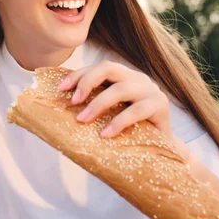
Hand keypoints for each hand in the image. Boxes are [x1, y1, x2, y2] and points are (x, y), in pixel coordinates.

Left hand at [57, 60, 174, 143]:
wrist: (161, 151)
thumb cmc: (129, 133)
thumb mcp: (109, 116)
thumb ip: (93, 108)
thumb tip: (58, 112)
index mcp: (123, 76)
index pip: (98, 67)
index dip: (77, 75)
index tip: (60, 89)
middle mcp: (137, 78)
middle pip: (108, 67)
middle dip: (86, 82)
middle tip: (73, 102)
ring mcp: (150, 90)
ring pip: (121, 88)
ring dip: (98, 104)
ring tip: (83, 120)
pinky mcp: (160, 106)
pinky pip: (136, 111)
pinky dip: (118, 122)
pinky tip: (105, 134)